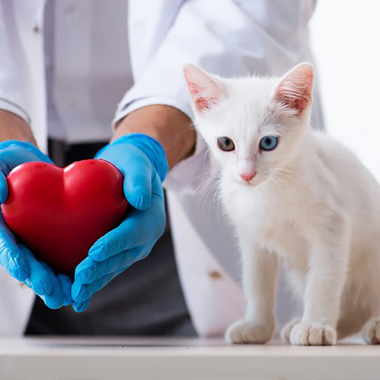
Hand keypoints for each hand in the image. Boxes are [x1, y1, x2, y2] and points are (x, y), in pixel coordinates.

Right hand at [0, 140, 71, 307]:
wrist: (30, 165)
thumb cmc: (9, 163)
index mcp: (0, 226)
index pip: (5, 245)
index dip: (14, 258)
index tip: (25, 270)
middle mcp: (15, 238)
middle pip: (26, 263)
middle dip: (39, 279)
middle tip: (55, 292)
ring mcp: (34, 240)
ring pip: (45, 265)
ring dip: (57, 282)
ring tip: (71, 295)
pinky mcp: (53, 237)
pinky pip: (62, 253)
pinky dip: (72, 267)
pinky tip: (83, 281)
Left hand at [71, 134, 167, 311]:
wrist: (132, 173)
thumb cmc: (133, 165)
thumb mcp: (138, 164)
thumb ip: (139, 179)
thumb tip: (140, 199)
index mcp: (151, 219)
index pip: (132, 233)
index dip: (114, 243)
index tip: (94, 252)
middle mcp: (144, 238)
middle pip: (122, 257)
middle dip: (100, 269)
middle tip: (79, 279)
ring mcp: (133, 248)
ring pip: (113, 268)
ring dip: (95, 282)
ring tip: (75, 296)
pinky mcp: (120, 251)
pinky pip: (107, 268)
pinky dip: (93, 282)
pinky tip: (78, 296)